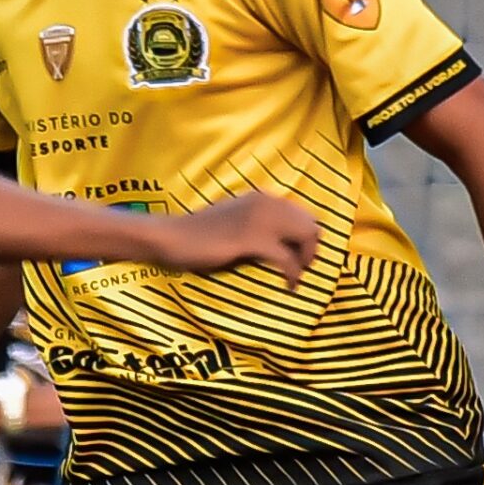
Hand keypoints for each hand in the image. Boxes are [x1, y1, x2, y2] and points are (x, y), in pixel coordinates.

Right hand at [146, 191, 320, 287]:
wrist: (173, 238)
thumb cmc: (199, 235)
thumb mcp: (235, 222)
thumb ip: (258, 225)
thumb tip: (281, 243)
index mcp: (262, 198)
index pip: (302, 213)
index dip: (305, 236)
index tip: (299, 255)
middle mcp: (266, 202)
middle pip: (310, 223)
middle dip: (311, 248)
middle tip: (301, 268)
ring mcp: (260, 219)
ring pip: (305, 236)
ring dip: (305, 259)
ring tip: (296, 276)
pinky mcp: (252, 240)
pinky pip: (287, 259)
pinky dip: (292, 274)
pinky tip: (288, 286)